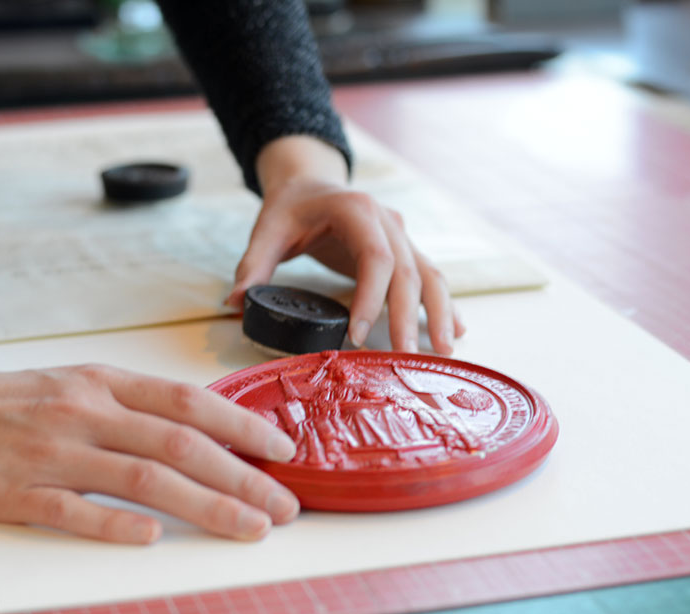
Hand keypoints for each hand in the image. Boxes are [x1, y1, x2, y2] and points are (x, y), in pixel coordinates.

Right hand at [0, 355, 299, 543]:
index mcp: (97, 383)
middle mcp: (83, 413)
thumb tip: (190, 430)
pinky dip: (116, 524)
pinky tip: (152, 538)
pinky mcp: (16, 492)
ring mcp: (51, 453)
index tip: (282, 450)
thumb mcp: (65, 387)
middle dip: (244, 477)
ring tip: (248, 528)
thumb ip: (122, 406)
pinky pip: (75, 511)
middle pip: (181, 444)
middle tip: (285, 507)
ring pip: (145, 479)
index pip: (186, 402)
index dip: (242, 425)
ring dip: (206, 504)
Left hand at [226, 136, 465, 354]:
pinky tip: (455, 330)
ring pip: (429, 275)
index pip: (374, 257)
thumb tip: (234, 303)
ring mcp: (401, 235)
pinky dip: (443, 304)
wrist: (311, 181)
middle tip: (404, 356)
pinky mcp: (405, 250)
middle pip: (407, 272)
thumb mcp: (267, 229)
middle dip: (408, 317)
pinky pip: (430, 277)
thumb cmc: (291, 207)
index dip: (370, 298)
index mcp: (356, 210)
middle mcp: (387, 221)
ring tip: (443, 350)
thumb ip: (253, 265)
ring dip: (439, 313)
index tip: (356, 336)